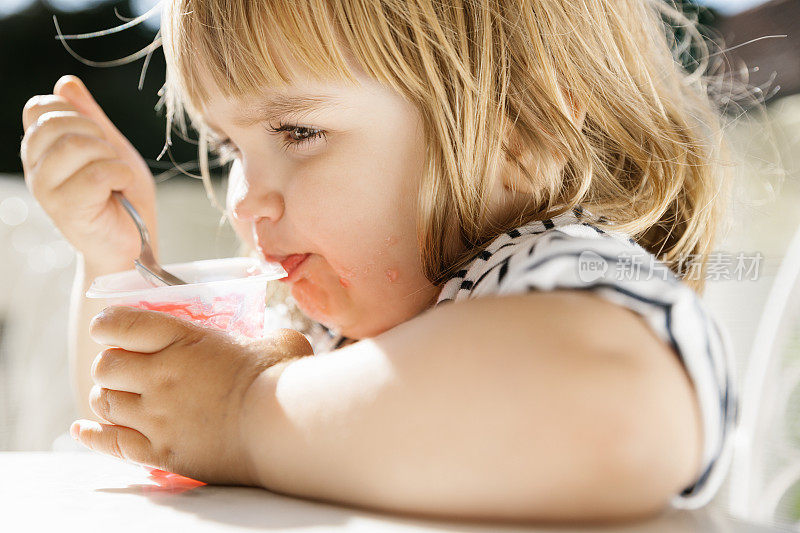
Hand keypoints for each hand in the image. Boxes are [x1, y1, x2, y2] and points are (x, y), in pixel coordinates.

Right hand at [20, 75, 157, 273]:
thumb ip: (90, 116)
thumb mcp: (110, 146)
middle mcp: (34, 167)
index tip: (97, 139)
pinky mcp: (64, 209)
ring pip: (76, 145)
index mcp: (40, 148)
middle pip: (58, 123)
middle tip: (111, 162)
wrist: (134, 242)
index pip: (41, 107)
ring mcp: (45, 189)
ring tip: (116, 179)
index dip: (77, 114)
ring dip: (111, 158)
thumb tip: (65, 82)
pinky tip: (121, 190)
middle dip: (98, 136)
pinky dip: (120, 175)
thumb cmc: (123, 196)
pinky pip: (97, 173)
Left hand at [71, 306, 312, 484]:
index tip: (107, 327)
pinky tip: (84, 430)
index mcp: (183, 340)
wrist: (282, 430)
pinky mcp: (161, 452)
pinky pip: (110, 444)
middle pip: (106, 367)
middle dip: (110, 365)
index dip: (107, 324)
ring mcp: (156, 417)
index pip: (121, 324)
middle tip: (126, 368)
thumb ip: (267, 337)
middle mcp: (160, 376)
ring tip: (120, 397)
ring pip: (105, 404)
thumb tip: (275, 344)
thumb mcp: (278, 342)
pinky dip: (93, 435)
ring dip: (108, 398)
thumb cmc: (282, 382)